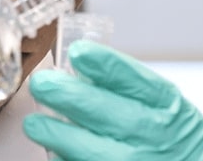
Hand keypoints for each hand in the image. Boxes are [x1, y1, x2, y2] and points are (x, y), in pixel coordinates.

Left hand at [23, 40, 202, 159]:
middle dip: (70, 96)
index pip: (134, 78)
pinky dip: (67, 158)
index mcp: (166, 103)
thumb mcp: (161, 103)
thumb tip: (74, 68)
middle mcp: (155, 133)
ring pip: (93, 150)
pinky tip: (52, 150)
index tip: (77, 52)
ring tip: (34, 123)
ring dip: (59, 135)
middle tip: (42, 83)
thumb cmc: (168, 134)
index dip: (104, 63)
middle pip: (109, 112)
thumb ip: (124, 87)